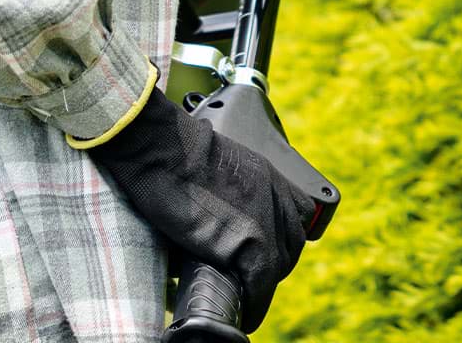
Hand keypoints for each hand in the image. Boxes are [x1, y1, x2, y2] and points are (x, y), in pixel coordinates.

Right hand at [87, 84, 316, 331]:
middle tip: (249, 276)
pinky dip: (253, 305)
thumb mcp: (216, 162)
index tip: (266, 250)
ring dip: (263, 285)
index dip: (282, 235)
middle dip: (274, 263)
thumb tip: (212, 220)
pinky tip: (242, 312)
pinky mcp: (250, 245)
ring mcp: (266, 220)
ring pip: (279, 266)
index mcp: (267, 174)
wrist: (163, 149)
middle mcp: (274, 196)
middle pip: (292, 242)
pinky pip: (260, 287)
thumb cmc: (172, 150)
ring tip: (245, 296)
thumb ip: (228, 189)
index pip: (298, 212)